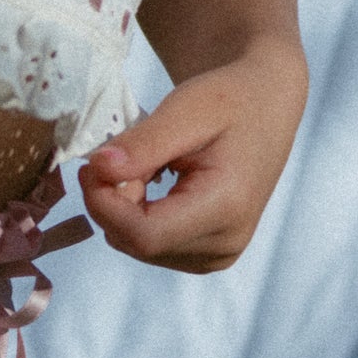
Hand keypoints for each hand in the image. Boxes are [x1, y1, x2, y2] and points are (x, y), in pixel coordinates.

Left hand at [78, 37, 306, 272]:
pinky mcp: (208, 256)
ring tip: (145, 165)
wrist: (265, 108)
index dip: (104, 204)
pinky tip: (153, 185)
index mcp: (227, 208)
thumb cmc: (228, 101)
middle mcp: (226, 243)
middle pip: (137, 243)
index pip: (144, 234)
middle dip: (111, 202)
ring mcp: (219, 255)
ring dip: (123, 209)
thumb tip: (98, 169)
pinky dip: (136, 217)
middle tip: (116, 156)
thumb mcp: (185, 108)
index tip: (92, 165)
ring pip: (138, 247)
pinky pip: (151, 247)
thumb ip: (142, 143)